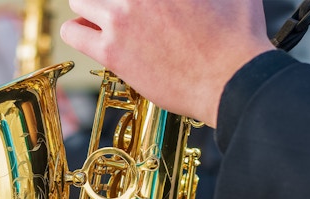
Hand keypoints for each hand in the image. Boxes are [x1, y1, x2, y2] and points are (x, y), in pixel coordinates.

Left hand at [60, 0, 274, 126]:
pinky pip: (72, 32)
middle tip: (121, 13)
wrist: (231, 80)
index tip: (138, 10)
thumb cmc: (237, 39)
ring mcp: (122, 17)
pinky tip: (95, 41)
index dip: (131, 1)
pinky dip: (78, 33)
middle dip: (109, 1)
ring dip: (90, 12)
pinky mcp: (113, 50)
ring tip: (105, 26)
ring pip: (81, 2)